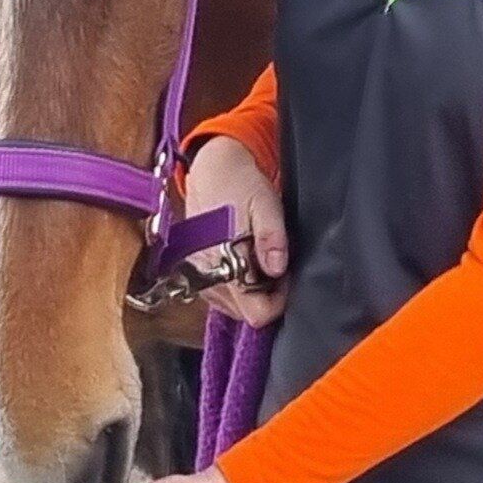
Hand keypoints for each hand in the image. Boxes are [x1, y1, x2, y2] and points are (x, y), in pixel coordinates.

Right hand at [185, 136, 287, 325]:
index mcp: (222, 260)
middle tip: (276, 262)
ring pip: (234, 306)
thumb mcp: (265, 203)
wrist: (211, 169)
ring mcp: (198, 276)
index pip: (255, 312)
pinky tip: (247, 261)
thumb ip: (271, 236)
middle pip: (245, 313)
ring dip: (252, 291)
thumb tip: (277, 268)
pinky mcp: (196, 272)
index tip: (287, 277)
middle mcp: (205, 275)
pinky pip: (222, 295)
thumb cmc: (240, 184)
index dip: (278, 301)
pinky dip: (238, 286)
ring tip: (261, 258)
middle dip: (267, 295)